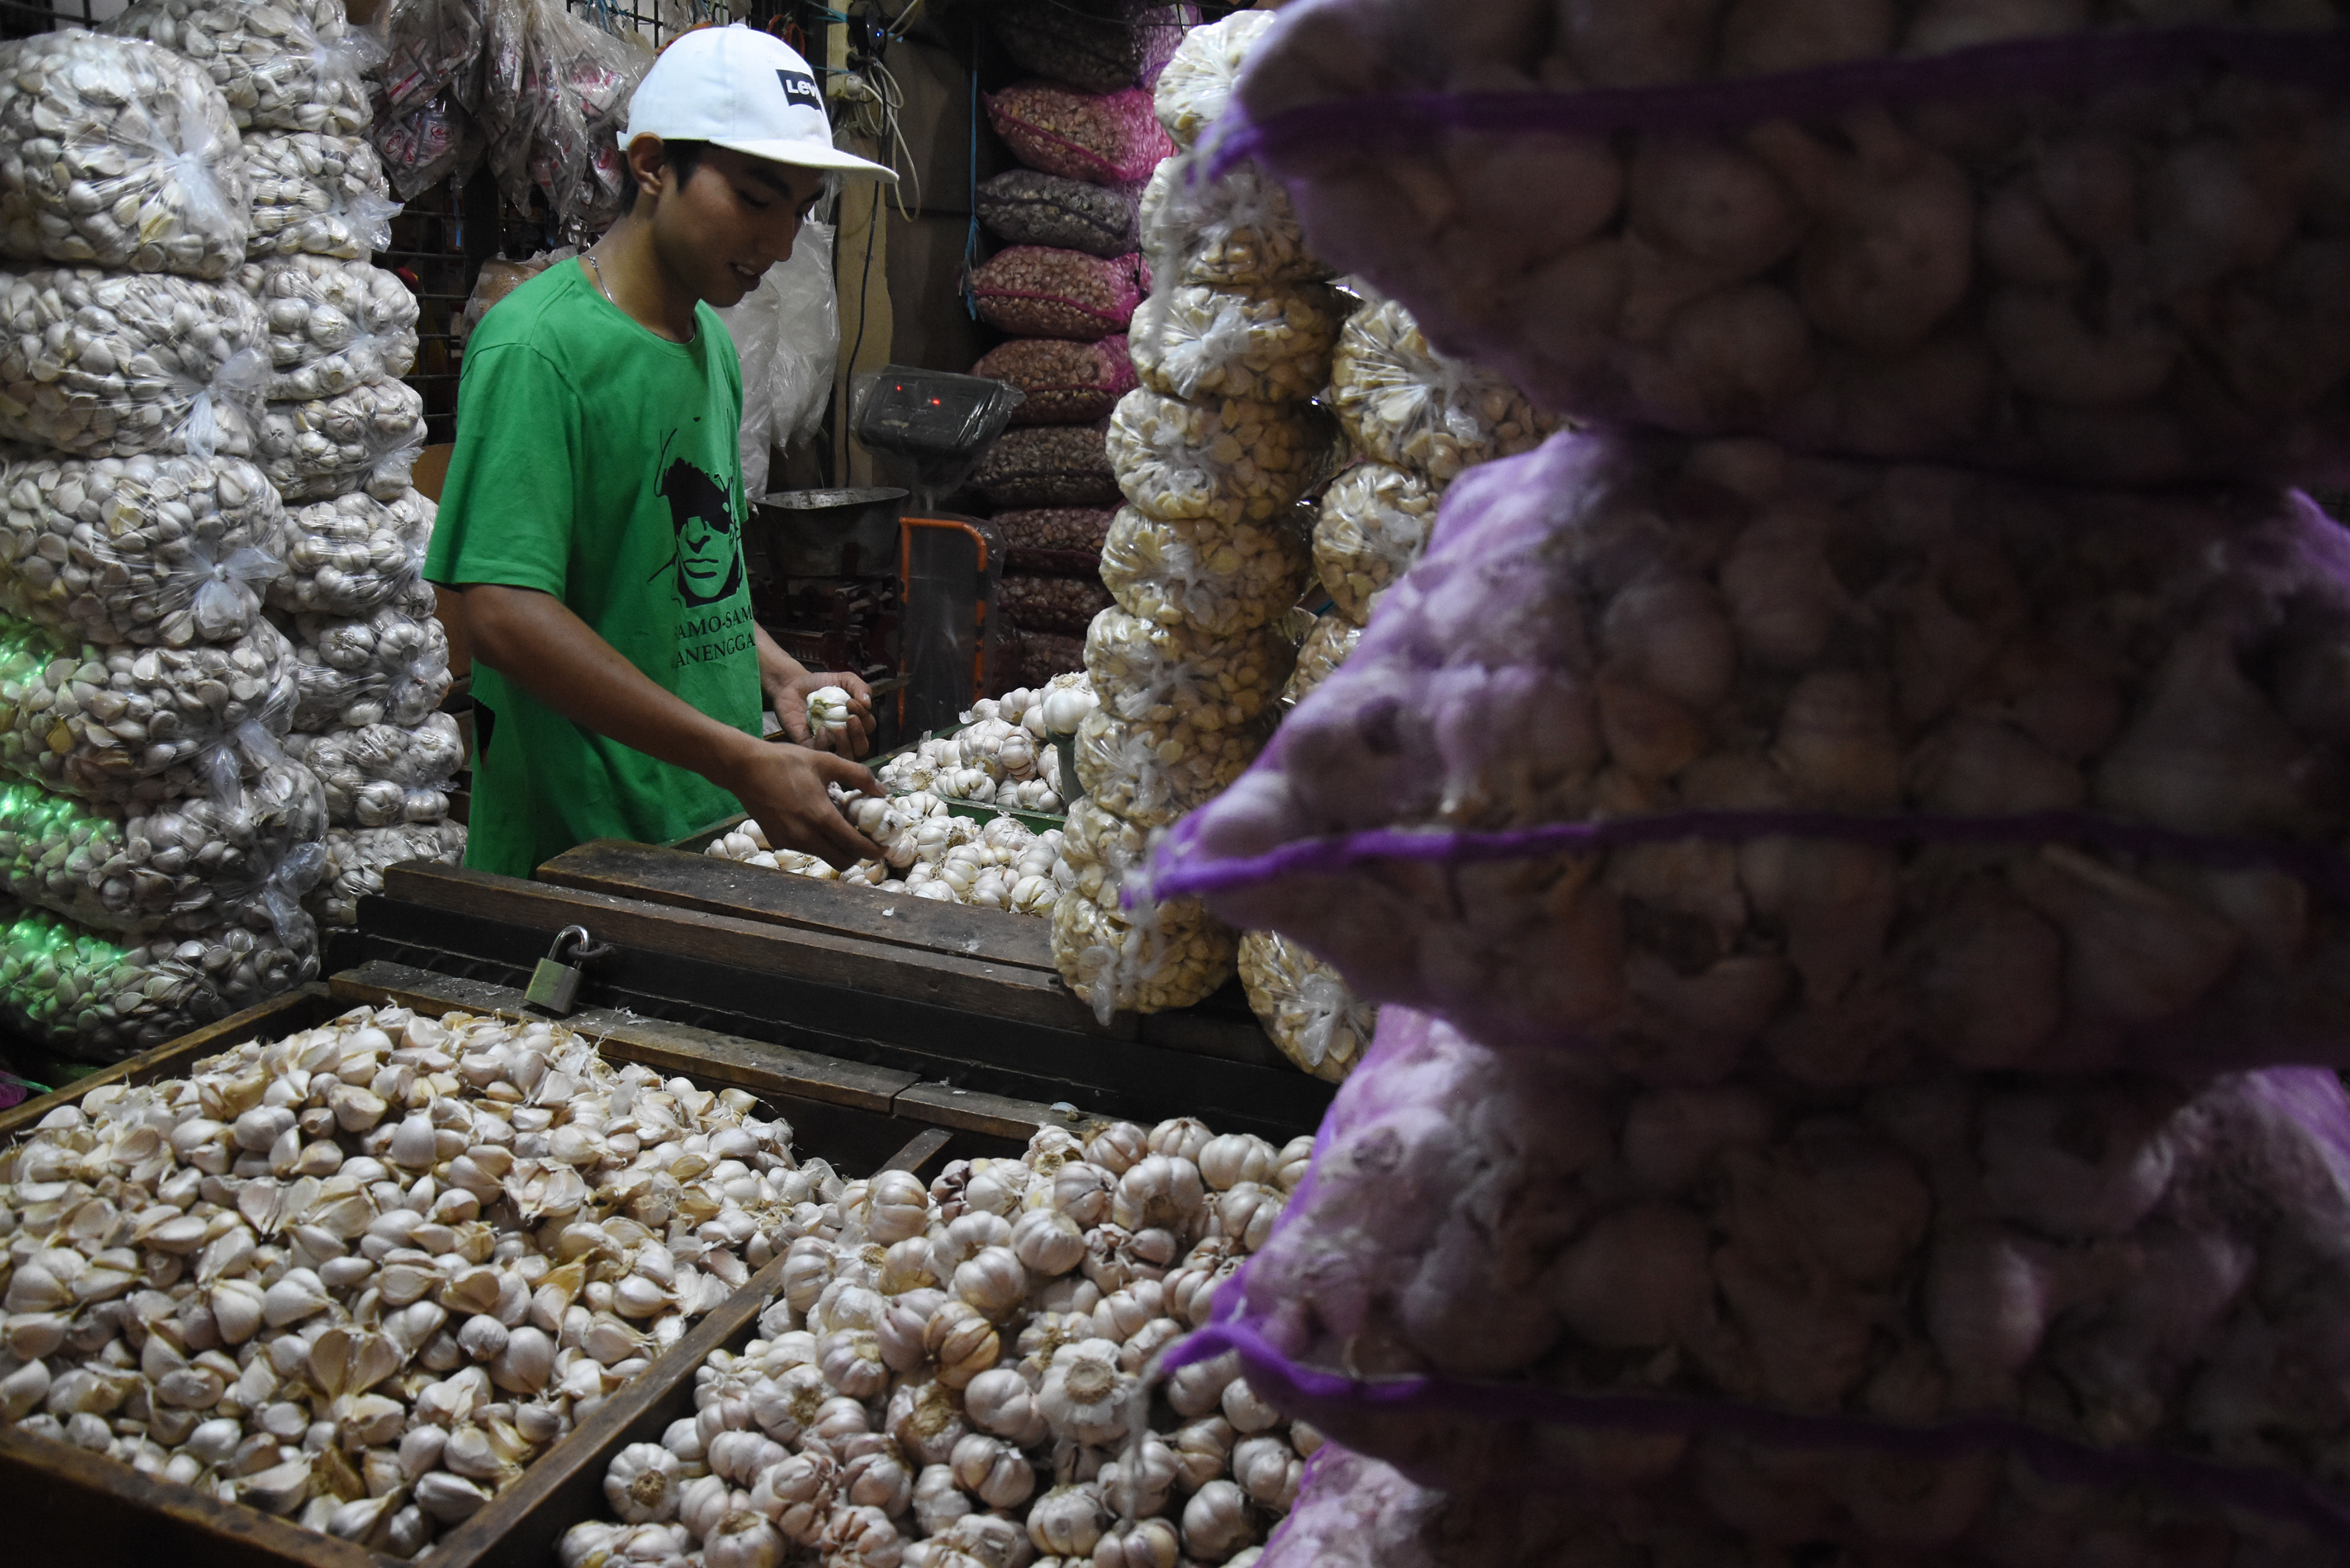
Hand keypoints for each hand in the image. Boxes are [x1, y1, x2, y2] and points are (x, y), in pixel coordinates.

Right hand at [720, 739, 884, 869]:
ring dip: (837, 847)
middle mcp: (805, 835)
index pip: (855, 846)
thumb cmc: (786, 762)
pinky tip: (814, 820)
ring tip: (838, 824)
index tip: (883, 848)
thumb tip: (881, 792)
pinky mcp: (778, 841)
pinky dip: (817, 841)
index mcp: (820, 816)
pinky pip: (805, 848)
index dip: (873, 851)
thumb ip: (858, 776)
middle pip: (842, 861)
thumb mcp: (826, 761)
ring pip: (823, 855)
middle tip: (864, 839)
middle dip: (857, 855)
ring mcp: (789, 841)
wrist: (744, 768)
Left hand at [770, 668, 875, 758]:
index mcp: (855, 721)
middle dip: (859, 734)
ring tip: (838, 728)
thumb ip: (859, 686)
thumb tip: (868, 703)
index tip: (851, 702)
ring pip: (845, 755)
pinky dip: (823, 744)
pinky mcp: (810, 745)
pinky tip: (819, 729)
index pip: (868, 726)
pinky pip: (821, 753)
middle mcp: (844, 735)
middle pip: (861, 747)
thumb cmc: (820, 684)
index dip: (864, 716)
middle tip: (850, 718)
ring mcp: (827, 742)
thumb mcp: (844, 679)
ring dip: (845, 744)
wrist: (793, 685)